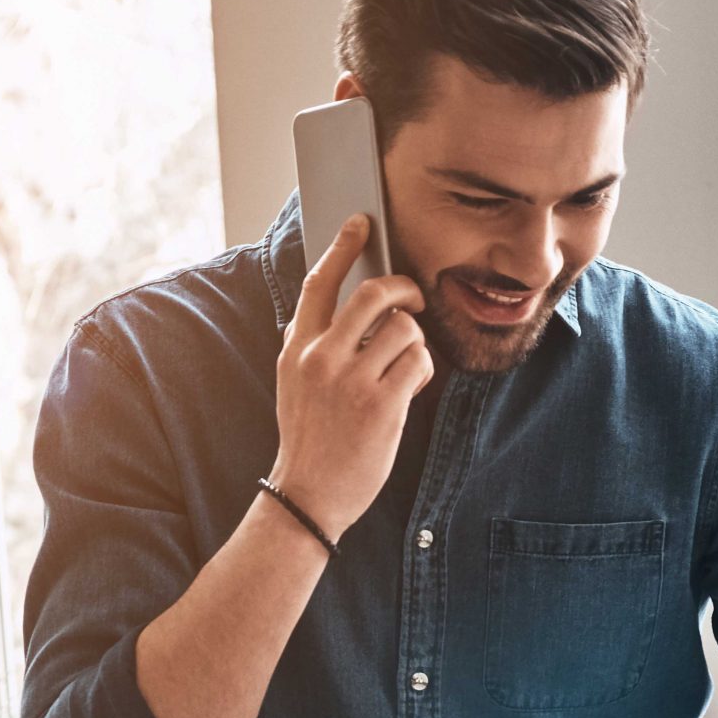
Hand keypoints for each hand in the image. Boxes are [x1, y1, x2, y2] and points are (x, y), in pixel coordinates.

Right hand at [267, 214, 434, 540]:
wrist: (308, 495)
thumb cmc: (308, 437)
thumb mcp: (294, 383)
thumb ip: (312, 344)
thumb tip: (342, 302)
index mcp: (297, 348)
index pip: (319, 283)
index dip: (342, 246)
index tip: (361, 223)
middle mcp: (322, 358)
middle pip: (375, 294)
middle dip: (405, 289)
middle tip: (414, 299)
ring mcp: (352, 381)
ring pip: (405, 328)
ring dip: (415, 341)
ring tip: (405, 364)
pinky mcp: (382, 405)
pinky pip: (420, 362)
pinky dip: (423, 369)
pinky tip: (411, 386)